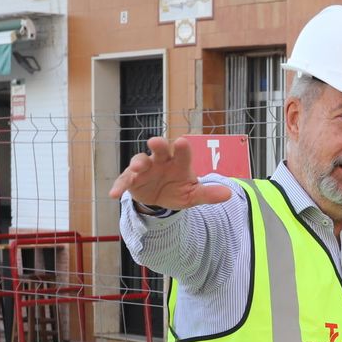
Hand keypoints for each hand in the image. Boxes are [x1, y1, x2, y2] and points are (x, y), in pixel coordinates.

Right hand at [107, 137, 231, 210]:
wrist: (161, 199)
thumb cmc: (179, 190)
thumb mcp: (193, 195)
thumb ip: (208, 194)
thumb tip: (228, 194)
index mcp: (179, 162)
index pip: (182, 153)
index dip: (182, 148)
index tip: (182, 143)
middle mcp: (161, 161)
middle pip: (160, 150)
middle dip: (158, 145)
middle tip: (156, 142)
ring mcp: (145, 168)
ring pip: (140, 161)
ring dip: (138, 162)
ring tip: (137, 168)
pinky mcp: (132, 179)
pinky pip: (124, 181)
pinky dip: (119, 186)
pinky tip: (114, 194)